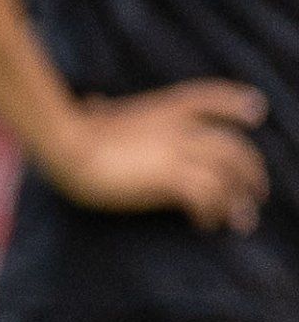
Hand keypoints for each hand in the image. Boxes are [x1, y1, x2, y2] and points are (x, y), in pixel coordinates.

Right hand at [45, 79, 265, 231]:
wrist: (66, 144)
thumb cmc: (73, 131)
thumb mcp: (96, 113)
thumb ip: (102, 108)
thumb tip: (94, 102)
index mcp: (166, 107)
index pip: (213, 96)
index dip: (238, 103)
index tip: (256, 113)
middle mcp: (181, 127)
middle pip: (234, 146)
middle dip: (252, 172)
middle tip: (256, 194)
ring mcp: (177, 151)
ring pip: (227, 175)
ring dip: (238, 201)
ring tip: (241, 220)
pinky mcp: (168, 178)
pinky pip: (205, 197)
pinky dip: (211, 213)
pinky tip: (205, 225)